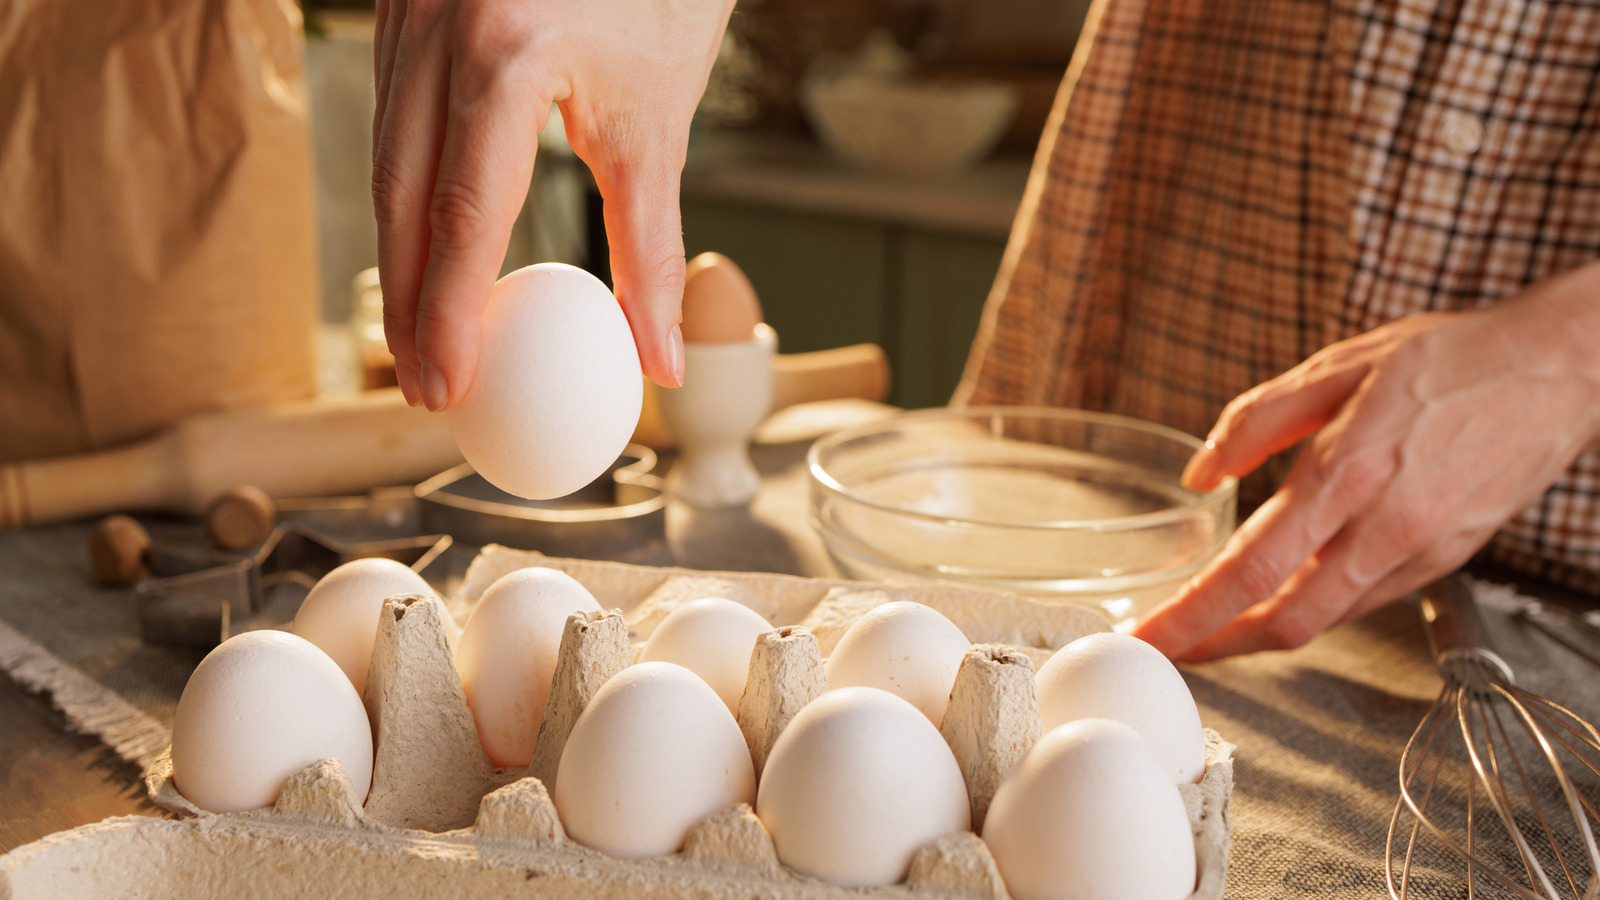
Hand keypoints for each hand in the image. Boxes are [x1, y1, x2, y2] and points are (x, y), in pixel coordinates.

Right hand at [373, 0, 734, 409]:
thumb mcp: (659, 122)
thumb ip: (652, 246)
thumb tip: (660, 361)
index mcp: (506, 54)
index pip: (464, 213)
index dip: (449, 313)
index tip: (450, 386)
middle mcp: (438, 29)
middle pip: (400, 195)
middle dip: (408, 302)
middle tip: (427, 384)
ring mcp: (406, 13)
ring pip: (382, 156)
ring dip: (399, 252)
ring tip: (422, 334)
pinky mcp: (398, 9)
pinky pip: (389, 116)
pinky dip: (402, 190)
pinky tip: (421, 244)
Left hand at [1133, 263, 1599, 660]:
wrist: (1561, 370)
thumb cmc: (1451, 359)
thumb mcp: (1337, 366)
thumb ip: (1256, 421)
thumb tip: (1200, 472)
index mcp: (1349, 475)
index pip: (1253, 569)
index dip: (1194, 615)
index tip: (1150, 637)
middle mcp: (1387, 528)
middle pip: (1287, 620)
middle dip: (1218, 644)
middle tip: (1171, 647)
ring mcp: (1422, 552)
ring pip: (1325, 618)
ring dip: (1262, 630)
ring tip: (1214, 624)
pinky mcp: (1446, 561)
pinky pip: (1365, 600)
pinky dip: (1315, 606)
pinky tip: (1286, 592)